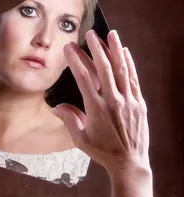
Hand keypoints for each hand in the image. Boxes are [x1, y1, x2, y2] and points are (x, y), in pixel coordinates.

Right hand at [53, 30, 149, 174]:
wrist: (129, 162)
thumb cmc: (102, 151)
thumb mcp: (79, 138)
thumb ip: (69, 119)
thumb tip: (56, 107)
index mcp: (96, 109)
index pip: (84, 78)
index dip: (75, 61)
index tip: (69, 49)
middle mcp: (113, 101)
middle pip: (104, 69)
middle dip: (96, 49)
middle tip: (90, 34)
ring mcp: (128, 101)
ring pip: (121, 70)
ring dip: (115, 50)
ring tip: (110, 34)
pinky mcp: (139, 104)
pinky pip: (133, 79)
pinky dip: (129, 64)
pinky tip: (125, 53)